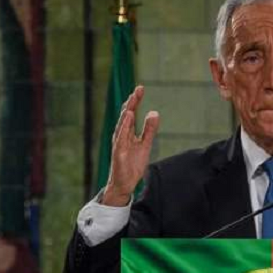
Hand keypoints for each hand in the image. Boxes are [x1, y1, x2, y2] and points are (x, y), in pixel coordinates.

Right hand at [102, 85, 159, 205]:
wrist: (125, 183)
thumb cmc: (132, 164)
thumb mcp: (145, 144)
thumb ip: (149, 130)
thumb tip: (154, 112)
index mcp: (127, 132)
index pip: (131, 113)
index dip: (135, 100)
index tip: (140, 88)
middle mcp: (121, 135)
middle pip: (126, 115)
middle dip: (132, 102)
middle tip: (138, 89)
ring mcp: (118, 143)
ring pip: (122, 124)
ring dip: (127, 112)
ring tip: (132, 100)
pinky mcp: (118, 152)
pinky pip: (121, 137)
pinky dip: (124, 126)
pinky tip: (129, 117)